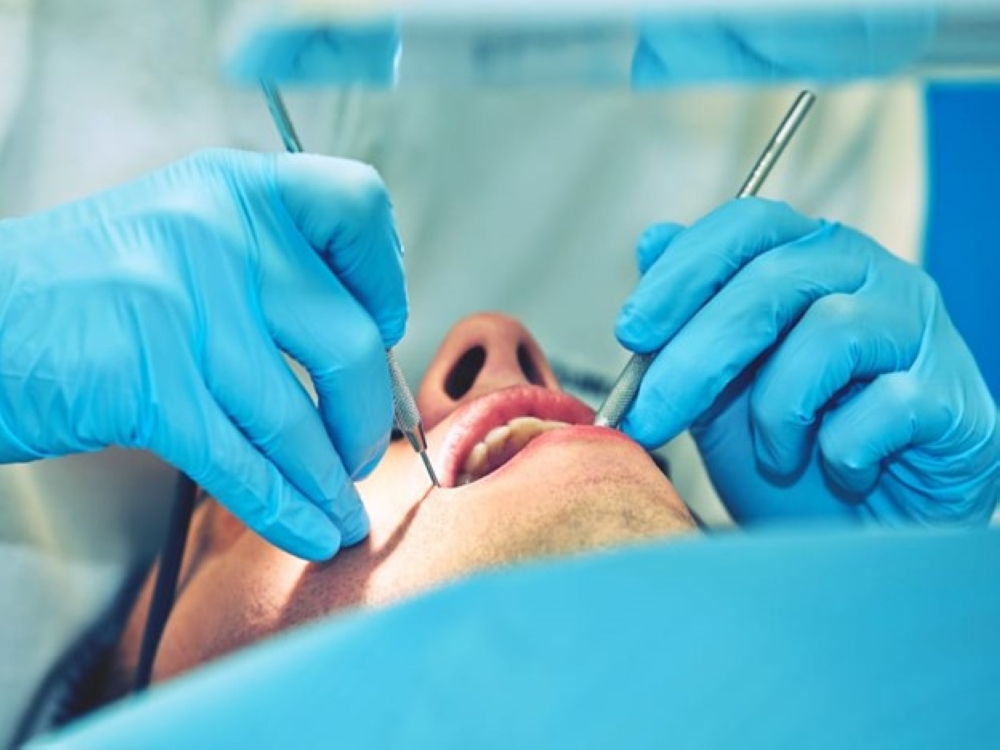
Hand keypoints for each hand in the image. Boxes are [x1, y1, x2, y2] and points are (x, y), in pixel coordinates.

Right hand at [0, 149, 406, 558]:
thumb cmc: (83, 292)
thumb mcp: (183, 237)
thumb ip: (268, 269)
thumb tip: (368, 349)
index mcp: (234, 186)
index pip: (357, 206)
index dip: (384, 276)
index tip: (381, 327)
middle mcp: (216, 231)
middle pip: (349, 338)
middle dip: (368, 415)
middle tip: (360, 449)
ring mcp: (180, 306)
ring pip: (299, 417)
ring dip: (329, 480)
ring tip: (343, 510)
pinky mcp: (147, 383)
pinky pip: (242, 464)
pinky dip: (285, 510)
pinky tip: (310, 533)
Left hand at [615, 198, 998, 525]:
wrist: (864, 530)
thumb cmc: (792, 448)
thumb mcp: (721, 386)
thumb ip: (689, 320)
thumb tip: (652, 238)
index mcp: (811, 257)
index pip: (747, 225)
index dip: (683, 272)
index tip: (631, 332)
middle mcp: (871, 275)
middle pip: (773, 282)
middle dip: (695, 356)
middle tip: (647, 418)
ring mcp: (919, 330)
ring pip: (827, 334)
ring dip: (776, 413)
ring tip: (775, 456)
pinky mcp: (952, 395)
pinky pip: (883, 406)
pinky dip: (841, 450)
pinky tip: (841, 469)